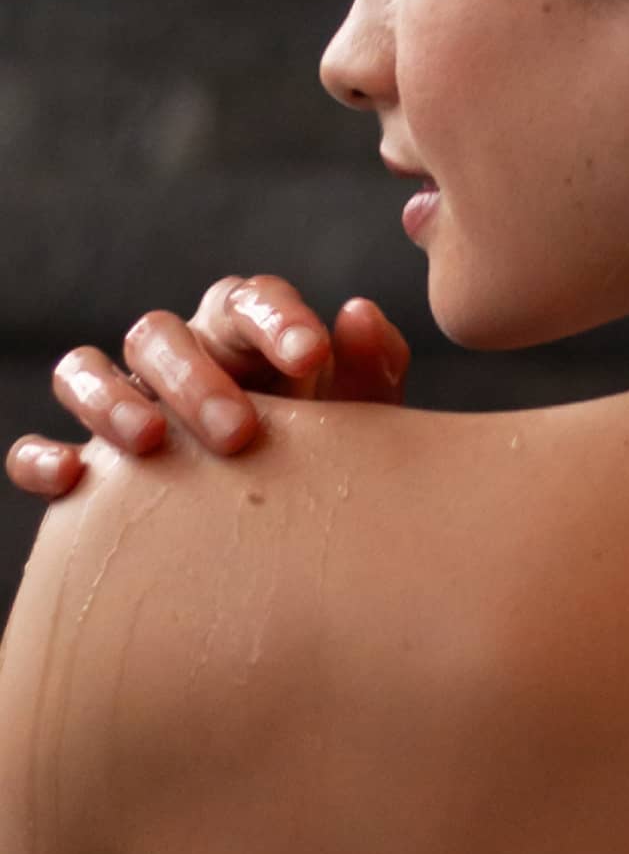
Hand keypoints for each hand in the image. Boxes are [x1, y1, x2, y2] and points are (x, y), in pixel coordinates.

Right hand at [6, 276, 410, 499]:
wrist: (292, 553)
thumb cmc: (331, 470)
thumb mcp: (362, 425)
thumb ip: (370, 370)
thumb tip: (357, 312)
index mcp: (248, 338)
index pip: (249, 300)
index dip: (276, 319)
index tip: (310, 355)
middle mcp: (179, 360)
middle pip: (162, 332)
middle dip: (195, 375)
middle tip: (239, 433)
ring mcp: (123, 406)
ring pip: (85, 368)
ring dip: (110, 398)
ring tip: (149, 442)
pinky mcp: (84, 468)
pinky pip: (32, 448)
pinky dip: (40, 456)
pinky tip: (70, 480)